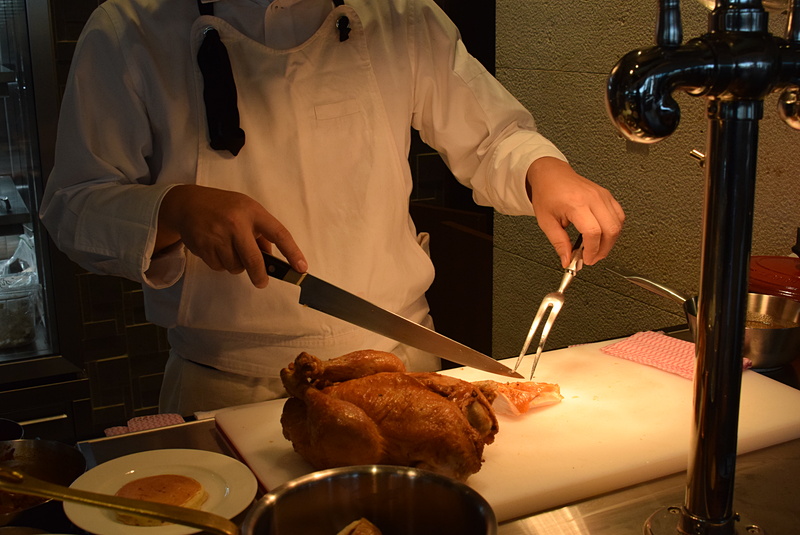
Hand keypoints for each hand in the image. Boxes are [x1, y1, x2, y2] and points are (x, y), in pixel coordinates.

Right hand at [155, 184, 306, 287]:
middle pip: (254, 260)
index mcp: (252, 212)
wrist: (186, 204)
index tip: (301, 268)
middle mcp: (236, 224)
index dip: (292, 252)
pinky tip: (216, 248)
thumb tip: (269, 258)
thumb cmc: (222, 207)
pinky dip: (222, 263)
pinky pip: (220, 267)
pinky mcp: (205, 248)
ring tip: (229, 248)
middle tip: (262, 282)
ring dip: (237, 265)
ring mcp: (219, 237)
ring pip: (236, 267)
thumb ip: (260, 232)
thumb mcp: (246, 210)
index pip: (279, 234)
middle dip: (260, 275)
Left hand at [526, 157, 624, 266]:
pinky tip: (602, 235)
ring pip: (618, 224)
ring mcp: (602, 195)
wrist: (551, 174)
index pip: (593, 232)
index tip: (586, 259)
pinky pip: (619, 216)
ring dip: (610, 241)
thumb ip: (559, 243)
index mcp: (576, 204)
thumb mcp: (546, 221)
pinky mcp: (607, 195)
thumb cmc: (547, 193)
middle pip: (611, 229)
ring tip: (596, 248)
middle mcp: (593, 198)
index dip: (592, 250)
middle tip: (592, 257)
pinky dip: (614, 229)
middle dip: (603, 249)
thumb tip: (567, 260)